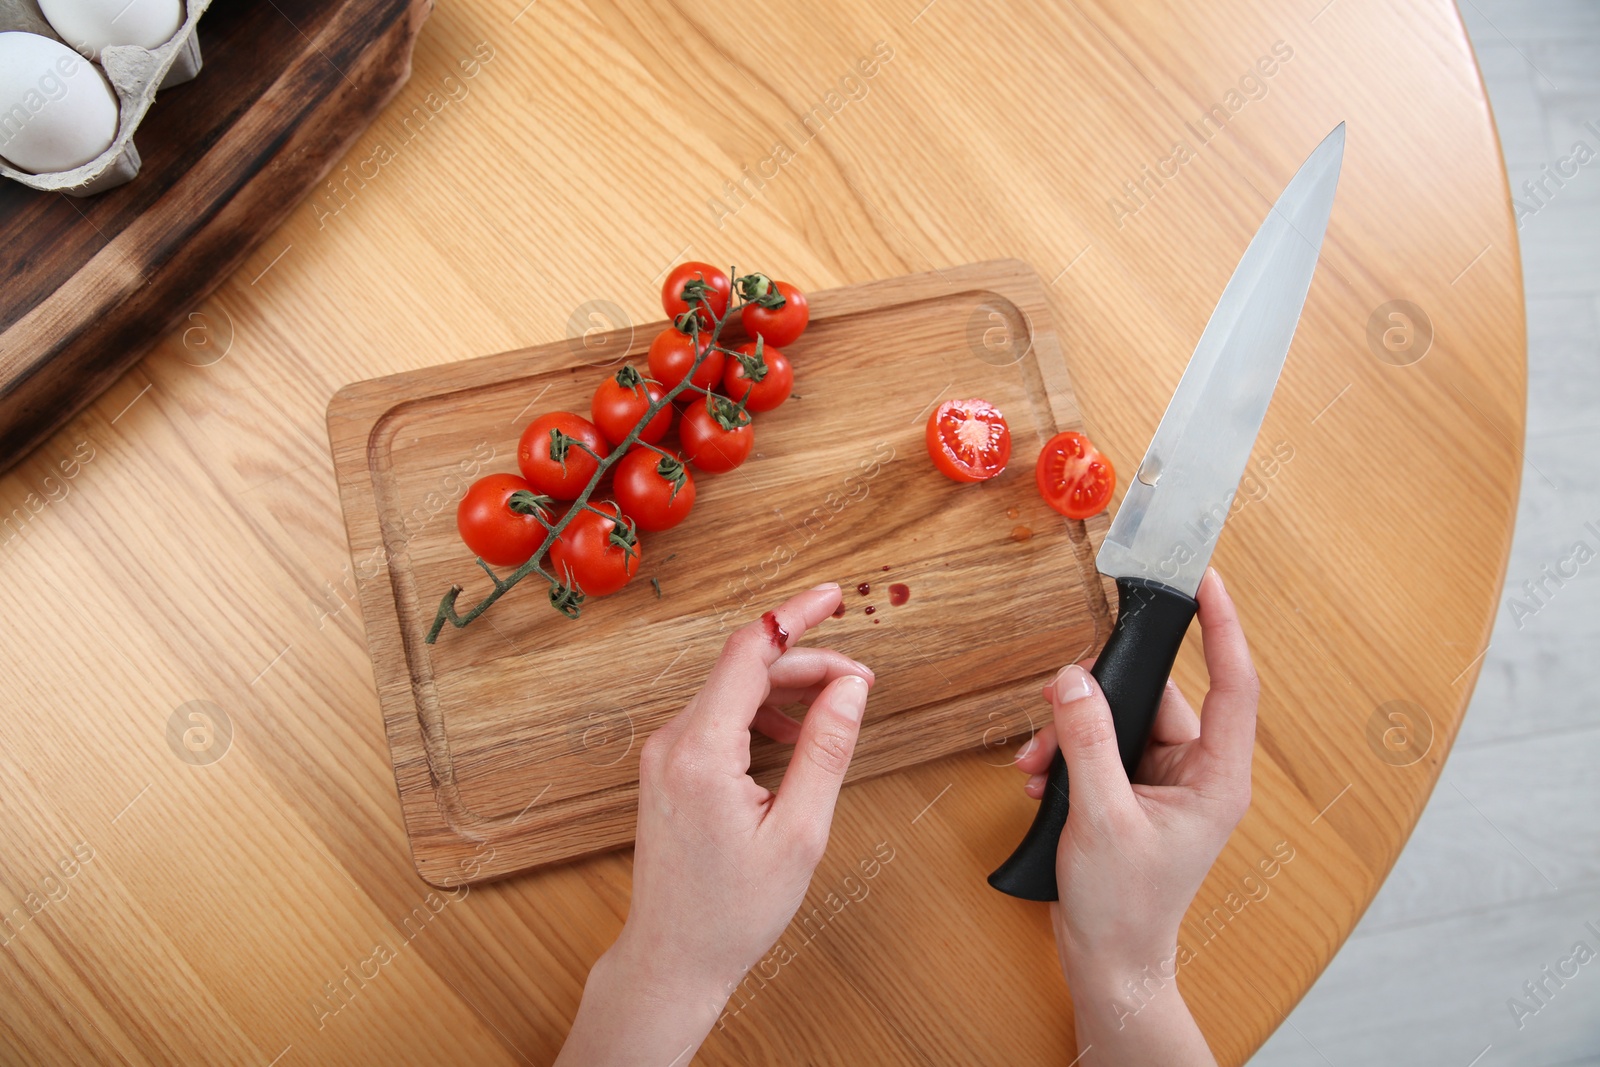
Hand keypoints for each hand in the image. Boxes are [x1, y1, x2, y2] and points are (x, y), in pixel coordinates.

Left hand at [558, 583, 873, 1064]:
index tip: (834, 594)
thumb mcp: (799, 833)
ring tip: (836, 709)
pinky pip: (718, 717)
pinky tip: (793, 736)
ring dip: (785, 689)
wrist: (672, 959)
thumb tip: (851, 687)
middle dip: (806, 663)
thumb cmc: (732, 912)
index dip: (795, 616)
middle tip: (862, 683)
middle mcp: (672, 742)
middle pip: (745, 669)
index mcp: (701, 752)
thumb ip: (826, 749)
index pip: (749, 651)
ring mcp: (663, 754)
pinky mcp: (667, 768)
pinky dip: (761, 714)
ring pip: (733, 691)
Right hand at [1011, 568, 1256, 1063]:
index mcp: (1216, 777)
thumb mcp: (1100, 817)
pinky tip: (1039, 778)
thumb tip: (1072, 679)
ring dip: (1070, 735)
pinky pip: (1098, 747)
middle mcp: (1196, 773)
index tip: (1206, 577)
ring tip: (1037, 765)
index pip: (1233, 682)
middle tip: (1052, 707)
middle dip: (1094, 700)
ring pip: (1115, 721)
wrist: (1108, 963)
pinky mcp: (1132, 792)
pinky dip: (1065, 756)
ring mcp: (1164, 783)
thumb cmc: (1124, 907)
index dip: (1223, 625)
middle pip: (1152, 698)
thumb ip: (1086, 741)